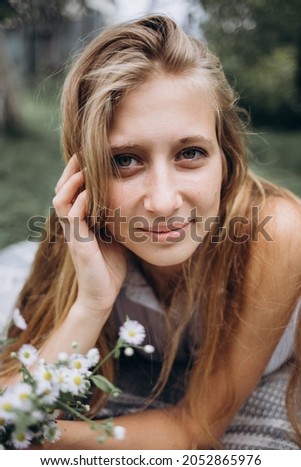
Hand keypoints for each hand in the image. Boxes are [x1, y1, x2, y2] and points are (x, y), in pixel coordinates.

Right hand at [52, 155, 126, 317]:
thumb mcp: (115, 235)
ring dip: (72, 182)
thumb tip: (132, 199)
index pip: (72, 189)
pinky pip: (72, 217)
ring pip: (61, 199)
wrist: (103, 294)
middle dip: (71, 169)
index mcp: (80, 220)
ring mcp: (72, 233)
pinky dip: (80, 202)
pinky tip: (90, 192)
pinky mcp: (77, 244)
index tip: (91, 153)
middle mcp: (72, 224)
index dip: (77, 171)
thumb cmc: (110, 265)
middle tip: (83, 152)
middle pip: (61, 188)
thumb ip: (116, 217)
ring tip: (85, 167)